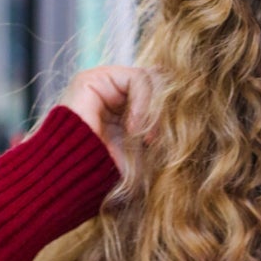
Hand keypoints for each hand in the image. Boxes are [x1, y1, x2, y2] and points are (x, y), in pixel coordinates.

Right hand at [58, 65, 159, 179]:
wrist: (73, 183)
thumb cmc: (105, 178)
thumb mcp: (141, 156)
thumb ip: (159, 134)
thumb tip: (187, 115)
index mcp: (122, 114)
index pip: (158, 98)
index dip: (164, 117)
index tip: (157, 145)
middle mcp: (111, 97)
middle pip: (156, 85)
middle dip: (161, 112)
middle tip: (153, 140)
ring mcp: (101, 86)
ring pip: (150, 79)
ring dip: (153, 110)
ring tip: (142, 136)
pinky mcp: (92, 79)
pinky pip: (137, 78)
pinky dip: (143, 103)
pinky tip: (134, 127)